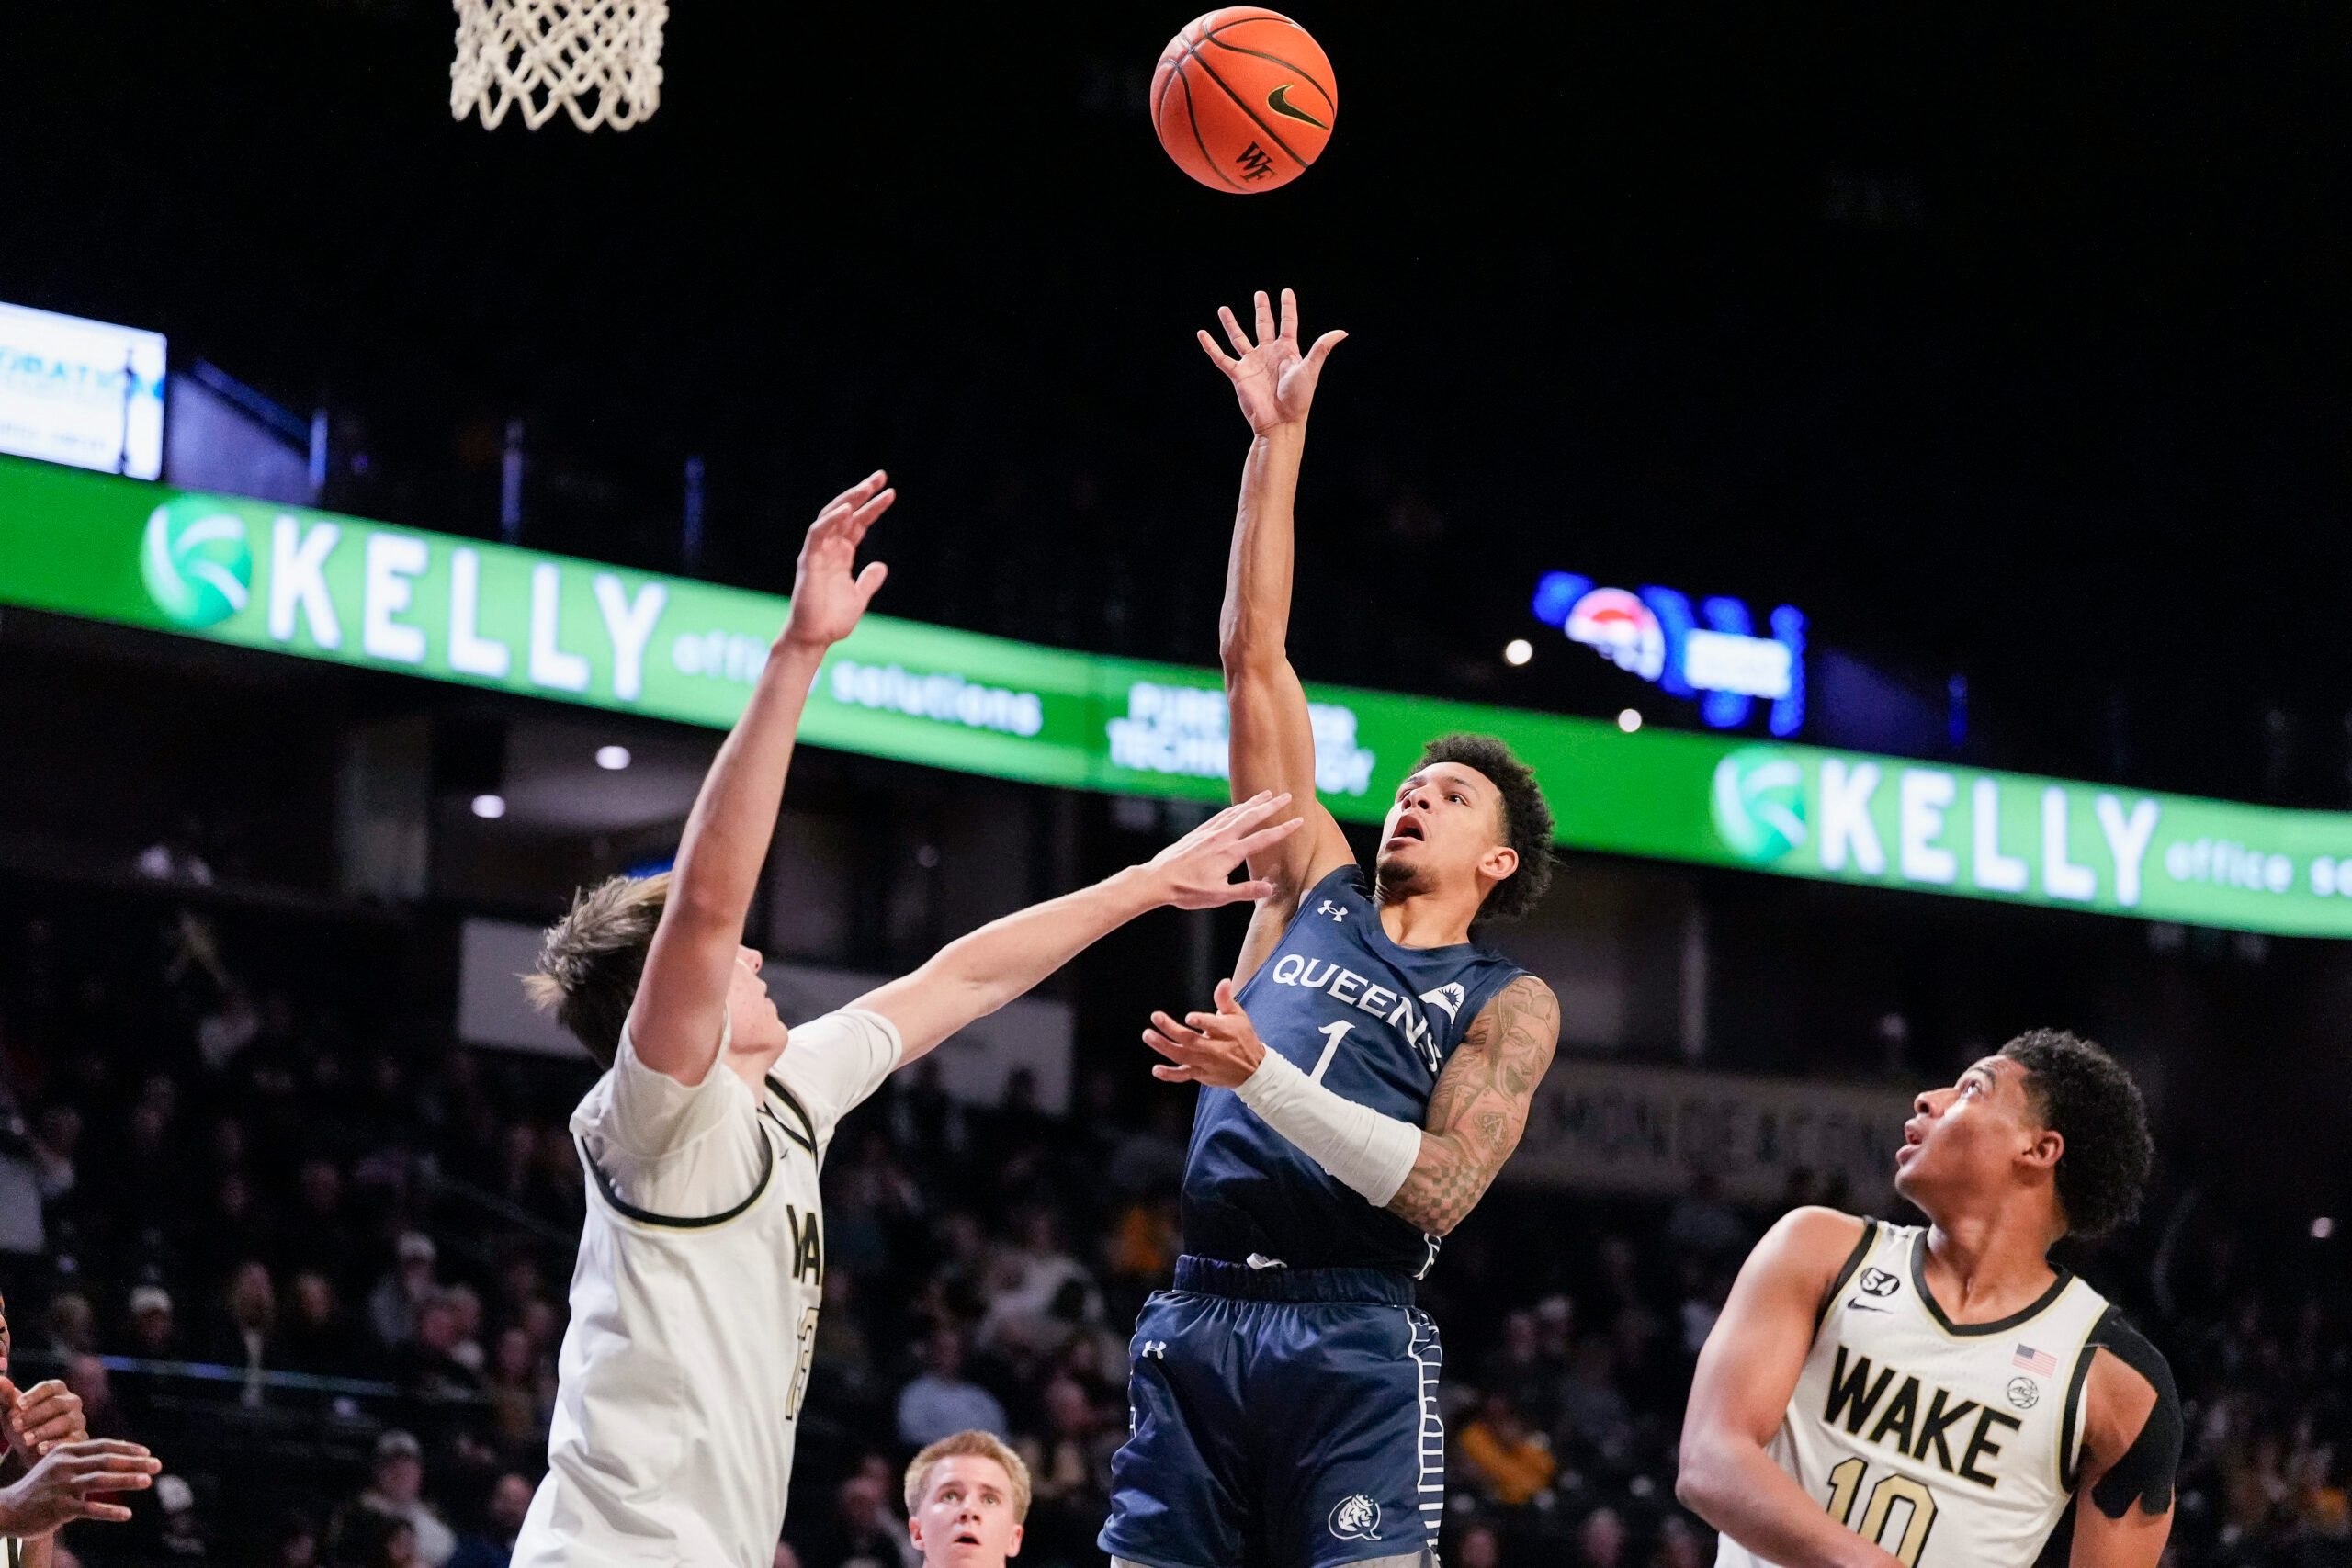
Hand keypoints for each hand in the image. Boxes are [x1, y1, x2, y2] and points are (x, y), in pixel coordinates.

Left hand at [0, 1376, 87, 1460]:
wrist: (31, 1451)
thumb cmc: (24, 1425)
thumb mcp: (12, 1412)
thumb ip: (5, 1396)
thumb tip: (1, 1381)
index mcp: (57, 1390)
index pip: (49, 1387)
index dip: (33, 1396)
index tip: (18, 1405)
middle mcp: (72, 1402)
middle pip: (56, 1404)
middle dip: (34, 1414)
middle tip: (16, 1425)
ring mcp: (78, 1420)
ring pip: (65, 1421)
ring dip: (43, 1430)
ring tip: (26, 1439)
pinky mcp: (81, 1438)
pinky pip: (73, 1439)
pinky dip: (56, 1444)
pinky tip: (40, 1449)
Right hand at [0, 1439, 157, 1534]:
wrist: (8, 1509)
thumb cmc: (41, 1486)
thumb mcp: (59, 1464)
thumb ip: (86, 1457)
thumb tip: (123, 1450)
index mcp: (66, 1452)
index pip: (103, 1446)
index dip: (128, 1448)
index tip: (148, 1453)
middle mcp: (64, 1466)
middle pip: (106, 1460)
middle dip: (134, 1462)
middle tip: (158, 1465)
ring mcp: (61, 1487)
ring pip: (100, 1481)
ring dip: (127, 1480)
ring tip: (148, 1482)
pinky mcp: (58, 1509)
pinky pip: (88, 1509)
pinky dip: (109, 1511)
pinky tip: (126, 1514)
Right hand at [778, 471, 894, 652]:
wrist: (815, 638)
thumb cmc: (832, 620)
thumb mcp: (859, 597)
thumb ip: (869, 580)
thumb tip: (882, 566)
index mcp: (841, 555)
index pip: (858, 523)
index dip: (873, 508)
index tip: (891, 493)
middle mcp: (829, 549)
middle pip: (846, 513)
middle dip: (862, 493)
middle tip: (881, 476)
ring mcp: (817, 552)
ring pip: (831, 516)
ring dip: (849, 499)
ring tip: (867, 486)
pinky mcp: (809, 560)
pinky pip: (818, 533)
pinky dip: (831, 520)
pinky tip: (848, 510)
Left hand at [1140, 791, 1304, 910]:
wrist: (1158, 879)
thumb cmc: (1187, 890)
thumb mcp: (1218, 896)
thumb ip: (1245, 891)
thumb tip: (1270, 887)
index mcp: (1230, 853)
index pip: (1263, 838)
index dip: (1283, 829)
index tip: (1299, 820)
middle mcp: (1221, 837)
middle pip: (1251, 817)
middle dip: (1271, 806)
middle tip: (1287, 795)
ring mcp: (1209, 833)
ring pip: (1236, 812)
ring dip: (1253, 802)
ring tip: (1267, 794)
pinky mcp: (1198, 833)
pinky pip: (1221, 815)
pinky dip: (1233, 808)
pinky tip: (1237, 807)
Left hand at [1143, 978, 1268, 1088]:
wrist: (1253, 1070)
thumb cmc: (1243, 1038)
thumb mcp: (1238, 1016)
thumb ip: (1226, 999)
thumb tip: (1224, 982)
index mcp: (1226, 1031)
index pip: (1213, 1026)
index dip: (1202, 1022)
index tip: (1189, 1017)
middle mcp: (1215, 1048)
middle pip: (1191, 1040)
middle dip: (1171, 1029)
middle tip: (1156, 1017)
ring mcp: (1206, 1063)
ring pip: (1183, 1056)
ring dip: (1164, 1047)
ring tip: (1148, 1036)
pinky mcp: (1201, 1074)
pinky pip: (1183, 1076)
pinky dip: (1170, 1074)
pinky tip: (1156, 1069)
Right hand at [1197, 288, 1346, 434]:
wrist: (1280, 422)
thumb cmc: (1298, 399)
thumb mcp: (1310, 369)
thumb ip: (1321, 348)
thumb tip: (1342, 331)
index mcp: (1287, 351)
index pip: (1288, 323)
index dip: (1288, 307)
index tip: (1286, 291)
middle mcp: (1269, 354)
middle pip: (1264, 326)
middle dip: (1262, 310)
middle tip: (1259, 294)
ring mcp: (1252, 363)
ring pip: (1239, 338)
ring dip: (1231, 324)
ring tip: (1223, 309)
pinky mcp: (1239, 375)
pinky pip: (1221, 358)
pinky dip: (1211, 346)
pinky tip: (1202, 334)